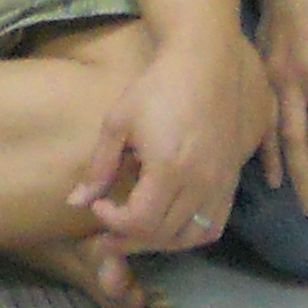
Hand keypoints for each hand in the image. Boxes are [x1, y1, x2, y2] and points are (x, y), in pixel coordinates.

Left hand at [72, 30, 265, 254]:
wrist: (206, 66)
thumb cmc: (157, 88)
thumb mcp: (118, 122)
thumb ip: (99, 167)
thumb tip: (75, 202)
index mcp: (169, 168)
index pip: (140, 222)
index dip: (113, 222)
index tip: (98, 206)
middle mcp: (200, 184)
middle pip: (164, 235)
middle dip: (130, 238)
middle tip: (107, 229)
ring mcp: (221, 185)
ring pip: (190, 237)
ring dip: (159, 242)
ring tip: (134, 231)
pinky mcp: (232, 181)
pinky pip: (213, 226)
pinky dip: (188, 234)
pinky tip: (167, 224)